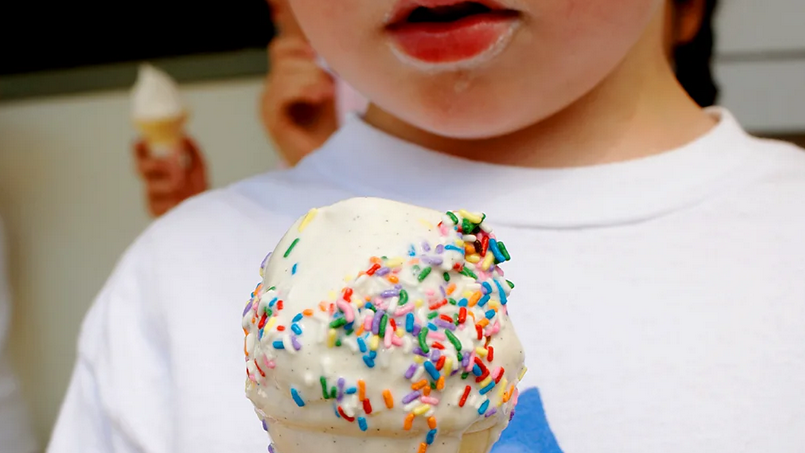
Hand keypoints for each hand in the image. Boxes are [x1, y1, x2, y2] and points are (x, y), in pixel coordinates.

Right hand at [133, 138, 207, 216]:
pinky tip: (179, 202)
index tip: (143, 140)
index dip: (139, 148)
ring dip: (169, 183)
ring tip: (182, 183)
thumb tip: (185, 137)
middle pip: (140, 168)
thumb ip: (192, 153)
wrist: (205, 214)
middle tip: (174, 163)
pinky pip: (160, 203)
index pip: (142, 156)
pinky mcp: (155, 212)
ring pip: (151, 186)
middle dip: (156, 164)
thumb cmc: (198, 190)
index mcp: (157, 170)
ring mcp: (151, 197)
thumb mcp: (198, 168)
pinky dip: (172, 200)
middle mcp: (151, 182)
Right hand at [261, 0, 337, 165]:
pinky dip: (301, 90)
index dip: (297, 45)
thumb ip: (320, 73)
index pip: (280, 49)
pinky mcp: (272, 121)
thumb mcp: (327, 94)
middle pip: (283, 60)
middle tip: (330, 86)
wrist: (330, 167)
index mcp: (283, 83)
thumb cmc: (331, 134)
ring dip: (309, 79)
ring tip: (327, 94)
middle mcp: (271, 93)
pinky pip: (279, 94)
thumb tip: (322, 50)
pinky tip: (319, 98)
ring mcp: (268, 107)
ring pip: (282, 75)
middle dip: (310, 67)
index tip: (318, 53)